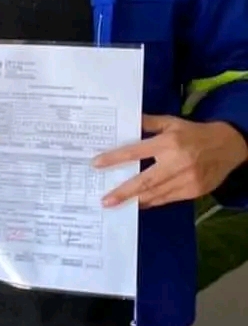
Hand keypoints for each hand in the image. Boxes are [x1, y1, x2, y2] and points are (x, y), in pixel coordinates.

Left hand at [96, 115, 247, 209]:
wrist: (229, 146)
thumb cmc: (194, 133)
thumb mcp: (172, 122)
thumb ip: (148, 123)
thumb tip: (126, 120)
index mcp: (168, 143)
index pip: (135, 151)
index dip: (115, 158)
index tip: (96, 164)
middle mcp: (177, 162)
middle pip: (145, 181)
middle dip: (123, 192)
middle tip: (105, 201)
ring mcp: (186, 179)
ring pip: (156, 194)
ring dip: (135, 201)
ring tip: (117, 205)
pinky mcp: (194, 191)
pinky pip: (168, 199)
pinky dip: (152, 202)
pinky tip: (139, 204)